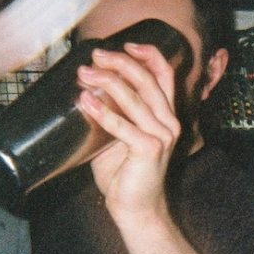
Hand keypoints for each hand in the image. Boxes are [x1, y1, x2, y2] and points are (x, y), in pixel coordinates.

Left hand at [75, 42, 180, 226]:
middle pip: (148, 80)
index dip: (148, 54)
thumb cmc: (126, 173)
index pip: (165, 75)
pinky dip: (102, 111)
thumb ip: (113, 114)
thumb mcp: (119, 136)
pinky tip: (85, 101)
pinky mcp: (150, 149)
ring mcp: (162, 136)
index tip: (125, 44)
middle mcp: (169, 122)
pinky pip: (122, 125)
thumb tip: (86, 91)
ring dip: (106, 81)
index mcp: (166, 115)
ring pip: (134, 98)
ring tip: (84, 74)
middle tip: (95, 55)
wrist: (136, 208)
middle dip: (120, 62)